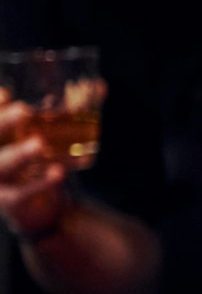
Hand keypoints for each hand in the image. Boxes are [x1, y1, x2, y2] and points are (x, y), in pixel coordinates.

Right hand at [0, 94, 69, 236]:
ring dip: (21, 154)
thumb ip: (69, 111)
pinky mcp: (9, 201)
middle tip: (25, 111)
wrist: (39, 207)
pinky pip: (22, 193)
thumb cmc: (40, 159)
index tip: (6, 93)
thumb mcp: (48, 133)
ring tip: (40, 144)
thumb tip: (100, 85)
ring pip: (3, 164)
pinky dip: (40, 183)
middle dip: (3, 123)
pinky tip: (59, 172)